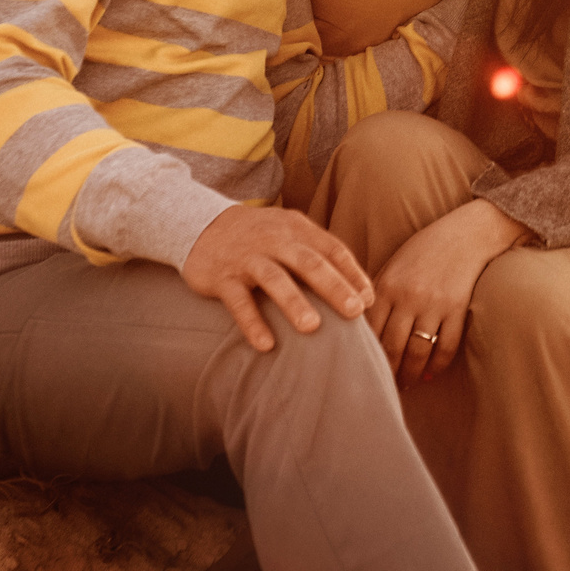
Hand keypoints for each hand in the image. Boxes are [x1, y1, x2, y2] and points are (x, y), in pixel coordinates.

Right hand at [181, 206, 372, 352]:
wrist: (201, 225)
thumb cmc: (259, 237)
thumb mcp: (289, 234)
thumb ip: (319, 255)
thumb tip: (359, 291)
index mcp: (296, 229)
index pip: (332, 249)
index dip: (352, 274)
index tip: (368, 300)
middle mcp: (274, 240)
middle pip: (309, 262)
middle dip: (333, 287)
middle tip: (354, 312)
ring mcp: (248, 258)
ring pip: (274, 279)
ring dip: (294, 303)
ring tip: (312, 327)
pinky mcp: (223, 277)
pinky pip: (238, 301)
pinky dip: (252, 323)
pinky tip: (266, 345)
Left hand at [367, 199, 531, 382]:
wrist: (466, 233)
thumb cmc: (425, 250)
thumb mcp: (393, 266)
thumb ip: (377, 295)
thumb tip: (361, 331)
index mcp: (387, 286)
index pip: (370, 332)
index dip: (366, 356)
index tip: (364, 370)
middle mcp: (408, 297)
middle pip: (392, 347)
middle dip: (388, 372)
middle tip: (384, 386)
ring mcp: (434, 304)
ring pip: (417, 352)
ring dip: (411, 374)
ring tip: (406, 383)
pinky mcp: (457, 308)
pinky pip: (446, 346)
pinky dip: (438, 365)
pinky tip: (431, 373)